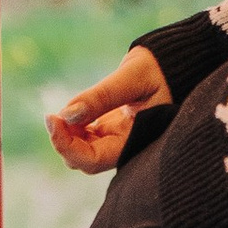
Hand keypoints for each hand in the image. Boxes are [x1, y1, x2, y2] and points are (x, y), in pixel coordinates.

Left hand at [45, 46, 170, 176]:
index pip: (92, 160)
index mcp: (137, 140)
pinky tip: (75, 110)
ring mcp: (119, 140)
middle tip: (55, 114)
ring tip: (68, 109)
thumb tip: (67, 114)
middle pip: (83, 161)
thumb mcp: (133, 77)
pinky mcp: (112, 131)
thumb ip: (102, 96)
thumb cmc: (161, 70)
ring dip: (67, 134)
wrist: (175, 66)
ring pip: (82, 152)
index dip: (66, 146)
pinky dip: (73, 127)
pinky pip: (85, 139)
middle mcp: (127, 146)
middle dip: (64, 141)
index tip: (53, 117)